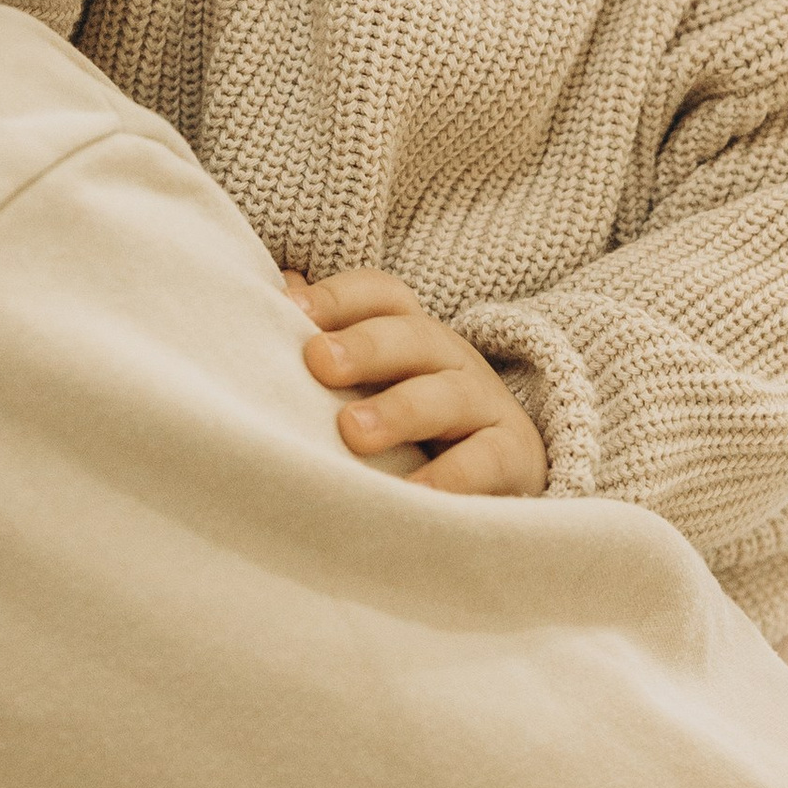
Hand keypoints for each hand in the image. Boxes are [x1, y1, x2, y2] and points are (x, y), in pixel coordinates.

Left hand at [285, 269, 549, 497]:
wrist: (505, 474)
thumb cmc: (414, 425)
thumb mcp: (373, 381)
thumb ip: (326, 342)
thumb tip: (274, 292)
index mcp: (410, 335)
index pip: (382, 295)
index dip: (340, 296)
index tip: (291, 307)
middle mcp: (450, 359)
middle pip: (412, 337)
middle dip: (365, 346)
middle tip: (319, 362)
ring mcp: (485, 405)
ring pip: (448, 395)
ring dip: (401, 410)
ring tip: (353, 433)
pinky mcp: (512, 455)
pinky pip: (486, 460)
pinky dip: (452, 477)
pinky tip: (413, 494)